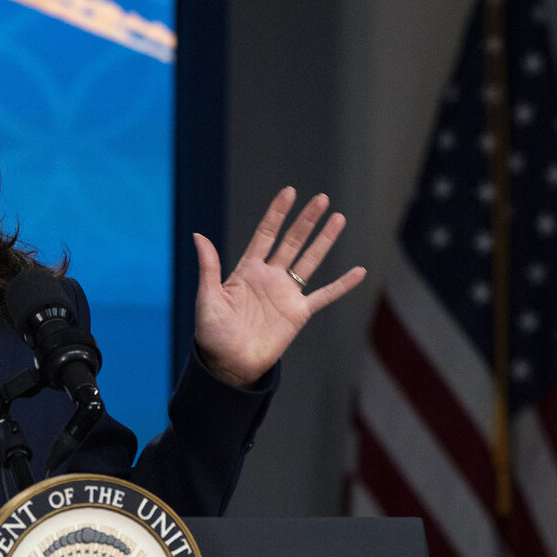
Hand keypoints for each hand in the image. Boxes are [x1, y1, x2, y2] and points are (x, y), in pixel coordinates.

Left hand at [193, 187, 365, 387]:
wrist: (229, 364)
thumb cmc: (213, 333)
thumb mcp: (207, 297)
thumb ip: (209, 267)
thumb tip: (198, 235)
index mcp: (247, 270)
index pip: (265, 234)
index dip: (277, 214)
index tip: (289, 192)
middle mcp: (270, 277)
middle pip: (291, 242)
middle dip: (305, 220)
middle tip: (321, 198)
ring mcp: (286, 294)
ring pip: (310, 261)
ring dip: (324, 240)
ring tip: (338, 218)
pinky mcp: (298, 313)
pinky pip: (324, 296)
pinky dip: (342, 285)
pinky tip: (359, 271)